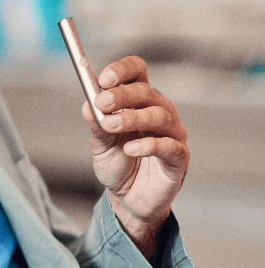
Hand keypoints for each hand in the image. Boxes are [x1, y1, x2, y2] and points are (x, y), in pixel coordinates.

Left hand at [83, 56, 189, 257]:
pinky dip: (149, 145)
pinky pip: (170, 145)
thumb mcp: (99, 143)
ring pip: (159, 115)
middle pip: (146, 91)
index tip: (102, 78)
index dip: (122, 70)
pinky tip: (130, 149)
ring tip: (110, 127)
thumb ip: (96, 123)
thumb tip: (88, 103)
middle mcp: (159, 110)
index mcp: (137, 99)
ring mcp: (172, 132)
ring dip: (132, 118)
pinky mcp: (179, 157)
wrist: (128, 197)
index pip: (137, 71)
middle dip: (122, 95)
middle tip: (102, 102)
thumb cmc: (116, 163)